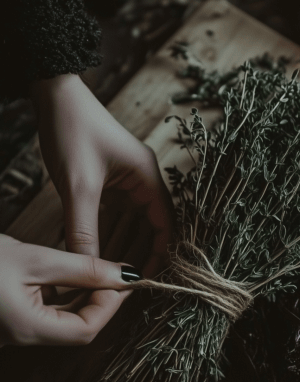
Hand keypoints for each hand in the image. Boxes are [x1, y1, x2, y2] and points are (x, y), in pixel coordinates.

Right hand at [0, 235, 141, 346]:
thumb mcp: (34, 258)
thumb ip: (82, 269)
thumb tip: (123, 276)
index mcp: (27, 329)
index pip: (86, 330)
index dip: (110, 306)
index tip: (124, 279)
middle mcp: (20, 337)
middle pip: (76, 328)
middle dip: (100, 301)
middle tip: (116, 272)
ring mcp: (14, 331)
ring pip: (62, 321)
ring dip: (83, 297)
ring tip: (96, 269)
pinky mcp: (10, 319)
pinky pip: (45, 313)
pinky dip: (62, 295)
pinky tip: (69, 273)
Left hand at [30, 74, 172, 274]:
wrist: (51, 94)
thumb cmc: (71, 129)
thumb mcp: (78, 186)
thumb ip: (85, 231)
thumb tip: (91, 270)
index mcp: (147, 176)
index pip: (165, 225)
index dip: (160, 255)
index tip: (145, 282)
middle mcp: (141, 180)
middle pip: (149, 228)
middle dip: (138, 255)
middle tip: (124, 287)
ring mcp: (124, 181)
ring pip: (128, 224)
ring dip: (118, 247)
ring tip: (107, 277)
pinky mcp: (106, 181)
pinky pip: (110, 215)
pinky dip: (103, 234)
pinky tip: (91, 254)